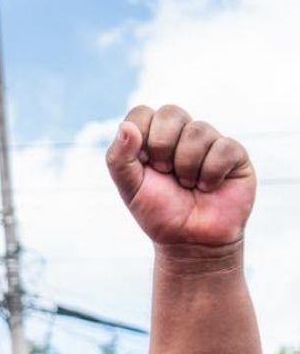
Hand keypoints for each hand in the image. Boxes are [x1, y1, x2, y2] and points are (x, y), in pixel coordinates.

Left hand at [107, 105, 254, 254]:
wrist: (190, 240)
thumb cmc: (158, 212)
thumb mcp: (130, 189)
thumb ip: (119, 159)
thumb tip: (126, 126)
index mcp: (152, 137)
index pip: (141, 112)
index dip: (140, 137)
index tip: (143, 165)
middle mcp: (181, 134)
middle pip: (171, 113)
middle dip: (162, 149)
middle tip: (166, 174)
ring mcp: (209, 141)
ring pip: (197, 131)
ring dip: (186, 167)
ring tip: (188, 185)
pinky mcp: (234, 153)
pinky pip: (222, 148)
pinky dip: (210, 174)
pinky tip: (209, 187)